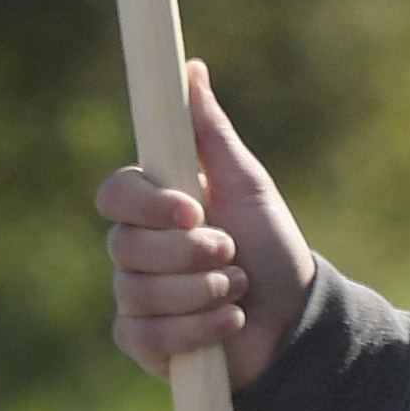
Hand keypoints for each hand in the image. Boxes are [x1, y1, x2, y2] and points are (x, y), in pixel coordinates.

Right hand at [98, 62, 315, 392]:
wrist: (295, 317)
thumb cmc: (272, 244)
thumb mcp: (247, 184)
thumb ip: (210, 133)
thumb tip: (191, 68)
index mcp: (154, 206)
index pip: (114, 194)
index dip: (148, 204)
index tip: (194, 209)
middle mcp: (135, 249)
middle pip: (125, 246)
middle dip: (191, 255)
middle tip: (233, 254)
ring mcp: (133, 297)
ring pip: (138, 292)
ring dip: (204, 292)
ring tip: (238, 289)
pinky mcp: (141, 342)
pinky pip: (146, 335)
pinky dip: (199, 329)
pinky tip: (229, 324)